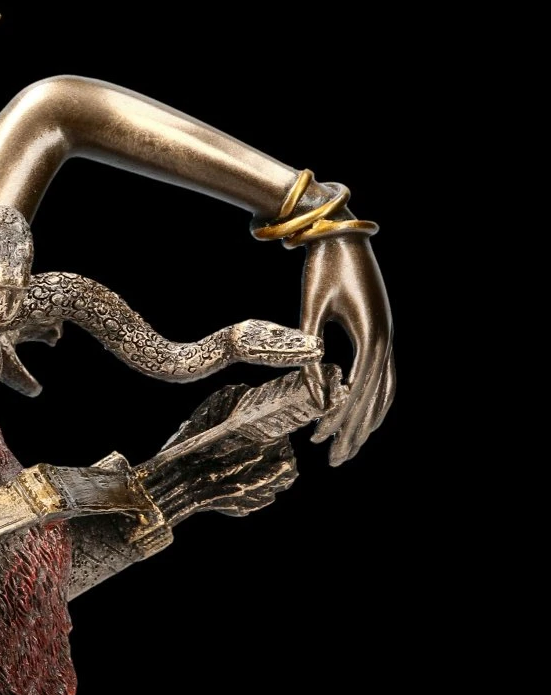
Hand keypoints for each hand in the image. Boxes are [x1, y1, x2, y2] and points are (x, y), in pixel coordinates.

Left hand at [300, 235, 394, 464]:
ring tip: (348, 445)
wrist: (340, 233)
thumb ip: (309, 352)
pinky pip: (383, 374)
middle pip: (374, 398)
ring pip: (383, 389)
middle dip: (355, 431)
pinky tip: (358, 412)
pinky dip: (374, 398)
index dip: (341, 418)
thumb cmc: (321, 268)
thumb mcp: (309, 310)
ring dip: (366, 419)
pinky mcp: (379, 329)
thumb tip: (315, 394)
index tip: (321, 440)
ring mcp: (386, 333)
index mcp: (370, 335)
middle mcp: (385, 337)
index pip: (358, 390)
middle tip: (336, 460)